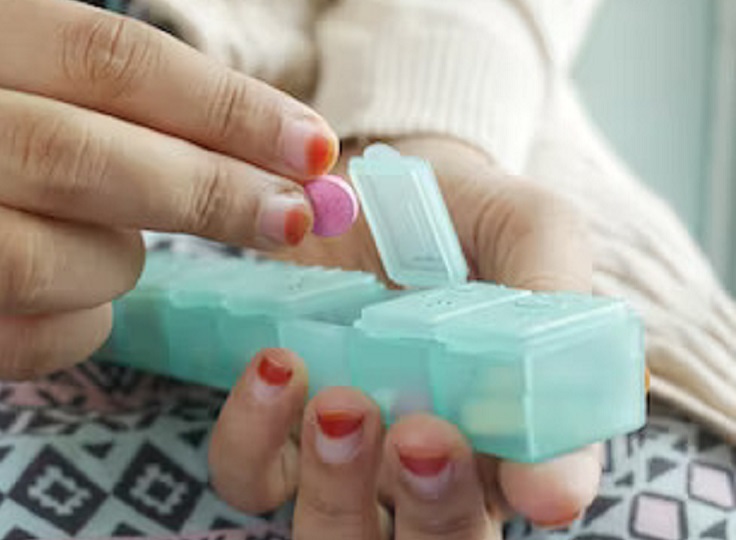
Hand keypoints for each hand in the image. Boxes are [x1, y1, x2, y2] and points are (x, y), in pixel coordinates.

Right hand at [0, 0, 337, 377]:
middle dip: (197, 194)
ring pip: (22, 263)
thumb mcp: (57, 60)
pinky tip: (89, 299)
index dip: (219, 108)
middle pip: (60, 159)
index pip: (97, 56)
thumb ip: (169, 96)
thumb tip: (309, 164)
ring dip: (115, 266)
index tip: (311, 150)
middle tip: (283, 219)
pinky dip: (77, 329)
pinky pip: (1, 341)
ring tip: (130, 250)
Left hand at [207, 137, 600, 537]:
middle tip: (422, 437)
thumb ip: (552, 299)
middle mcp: (428, 463)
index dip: (542, 493)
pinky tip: (274, 366)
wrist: (358, 175)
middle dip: (435, 512)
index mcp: (511, 427)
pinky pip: (249, 476)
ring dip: (337, 487)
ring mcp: (344, 456)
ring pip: (335, 531)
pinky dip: (253, 438)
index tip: (534, 483)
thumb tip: (560, 455)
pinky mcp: (271, 430)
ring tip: (339, 401)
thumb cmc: (458, 214)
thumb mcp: (524, 230)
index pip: (539, 492)